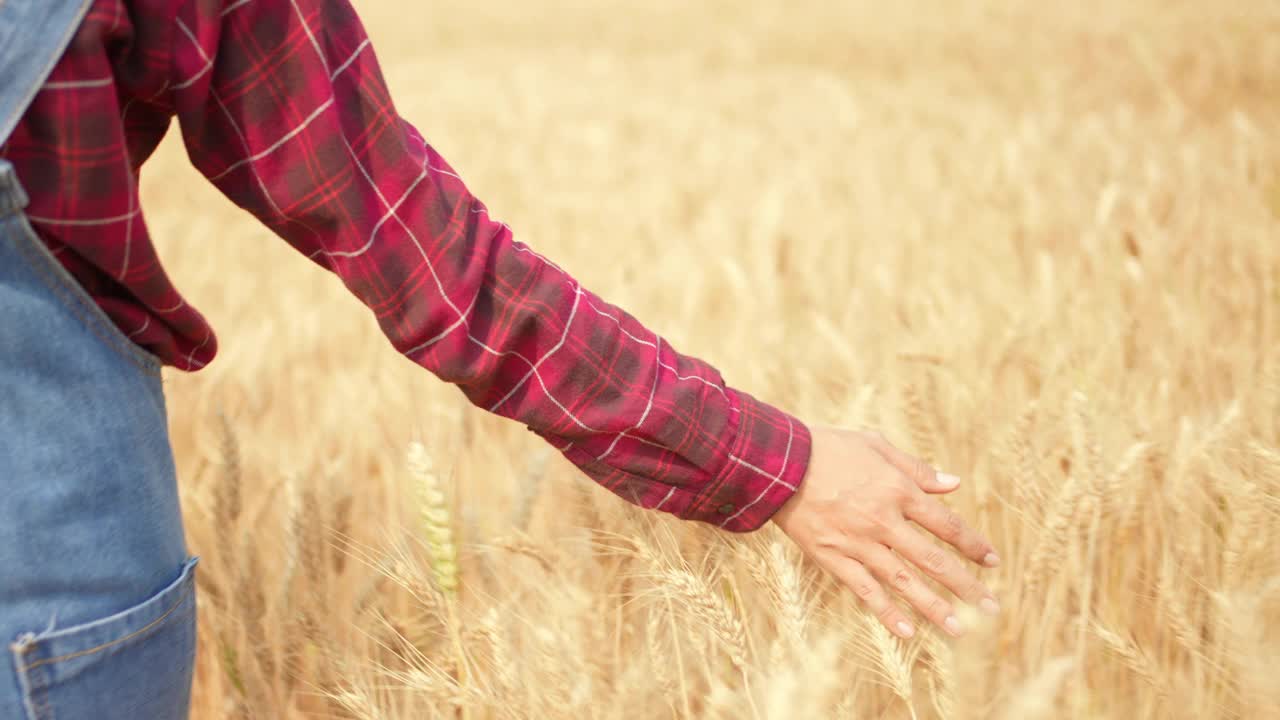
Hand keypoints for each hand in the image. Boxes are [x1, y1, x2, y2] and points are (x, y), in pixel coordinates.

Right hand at [771, 425, 1000, 637]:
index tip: (992, 562)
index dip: (973, 545)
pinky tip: (908, 632)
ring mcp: (859, 542)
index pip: (947, 524)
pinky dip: (887, 612)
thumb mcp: (876, 445)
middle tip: (992, 608)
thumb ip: (916, 468)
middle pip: (933, 559)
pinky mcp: (833, 558)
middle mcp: (884, 521)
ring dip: (934, 607)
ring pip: (904, 581)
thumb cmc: (829, 447)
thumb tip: (954, 483)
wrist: (779, 463)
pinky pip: (865, 590)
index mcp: (899, 490)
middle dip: (966, 585)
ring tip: (960, 629)